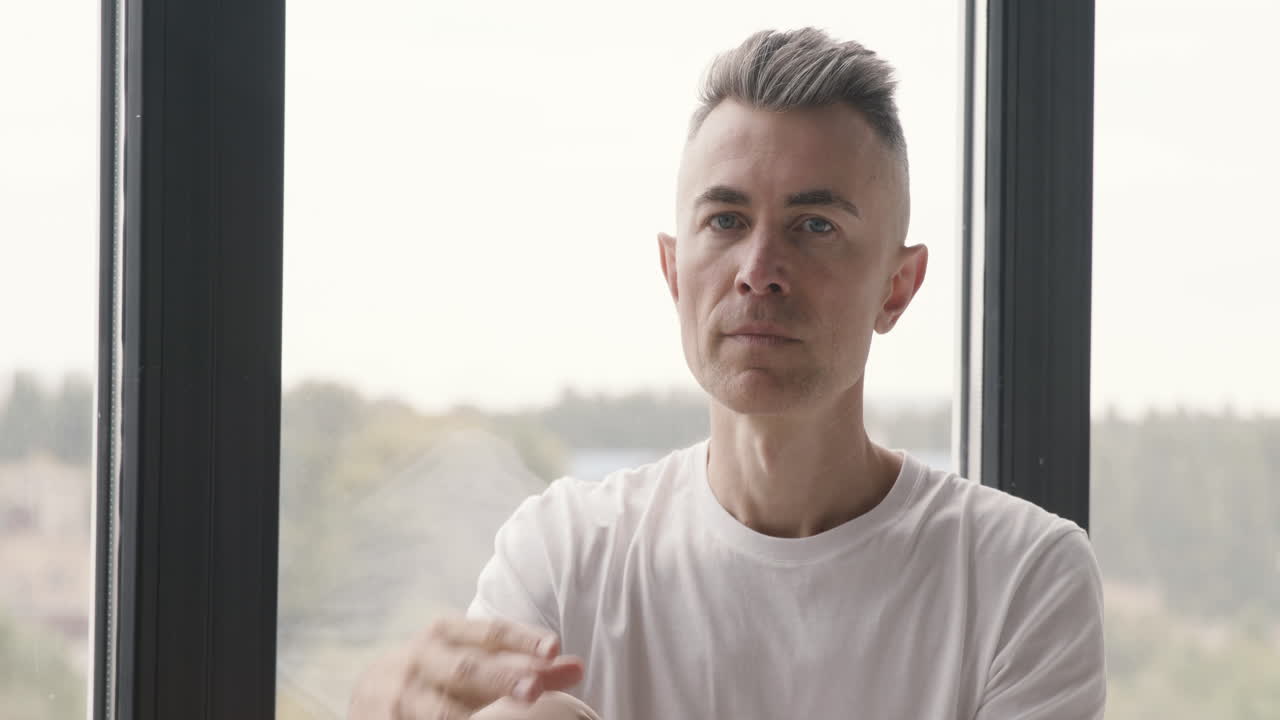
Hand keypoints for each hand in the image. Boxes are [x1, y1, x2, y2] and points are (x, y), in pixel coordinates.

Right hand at [349, 615, 585, 718]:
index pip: (489, 632)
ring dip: (472, 717)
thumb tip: (576, 668)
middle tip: (535, 690)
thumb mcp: (472, 658)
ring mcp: (400, 694)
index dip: (522, 639)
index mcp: (445, 632)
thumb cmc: (436, 672)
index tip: (554, 649)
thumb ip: (523, 665)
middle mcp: (420, 659)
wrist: (366, 691)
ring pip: (440, 709)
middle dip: (501, 679)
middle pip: (466, 669)